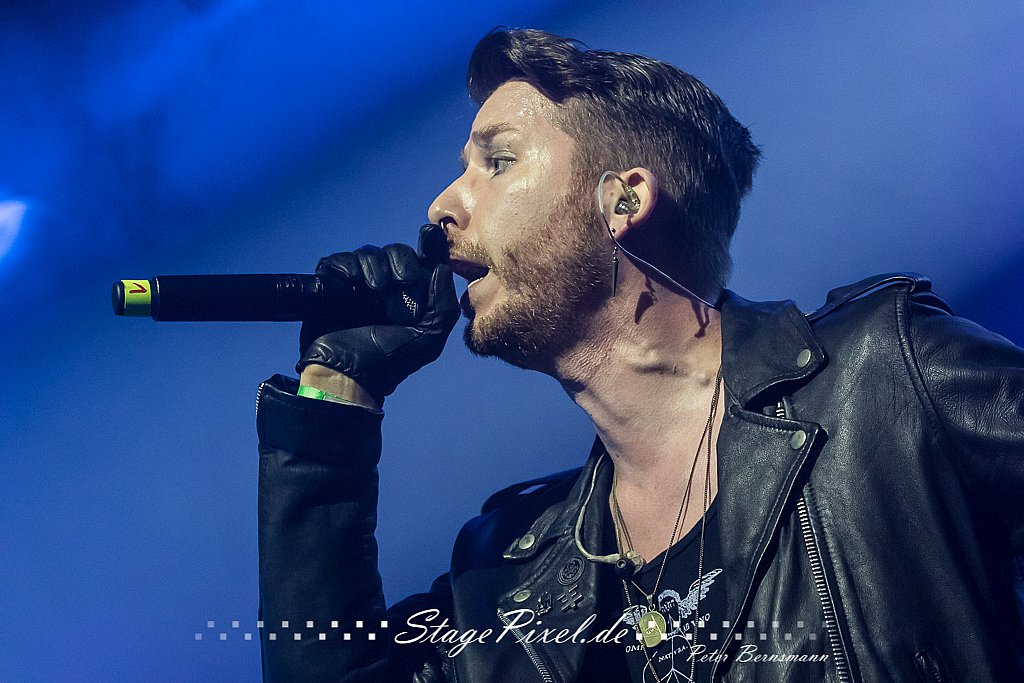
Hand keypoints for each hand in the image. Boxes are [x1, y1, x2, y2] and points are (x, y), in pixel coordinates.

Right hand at [297, 224, 458, 404]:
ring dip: (376, 266)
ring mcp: (358, 284)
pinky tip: (356, 284)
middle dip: (402, 260)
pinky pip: (339, 261)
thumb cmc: (390, 361)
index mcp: (412, 295)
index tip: (431, 234)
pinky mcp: (333, 285)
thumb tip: (441, 268)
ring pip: (369, 253)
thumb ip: (443, 304)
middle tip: (403, 281)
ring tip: (377, 290)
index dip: (429, 244)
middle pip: (396, 251)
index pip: (422, 259)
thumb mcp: (429, 338)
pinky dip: (348, 266)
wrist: (349, 374)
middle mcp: (387, 286)